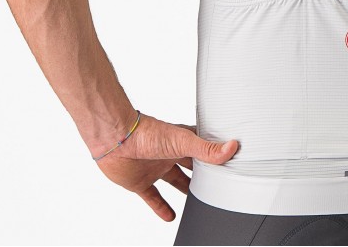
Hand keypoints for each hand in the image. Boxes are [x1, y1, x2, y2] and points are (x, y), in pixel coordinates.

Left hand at [93, 111, 237, 221]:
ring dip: (184, 189)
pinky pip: (153, 197)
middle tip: (215, 182)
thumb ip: (206, 149)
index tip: (228, 160)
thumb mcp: (183, 141)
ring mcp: (155, 168)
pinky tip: (169, 215)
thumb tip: (231, 148)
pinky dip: (161, 207)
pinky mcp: (141, 182)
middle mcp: (170, 154)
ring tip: (196, 198)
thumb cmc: (147, 132)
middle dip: (202, 173)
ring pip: (174, 181)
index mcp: (182, 141)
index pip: (203, 148)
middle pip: (190, 166)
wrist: (116, 140)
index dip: (215, 154)